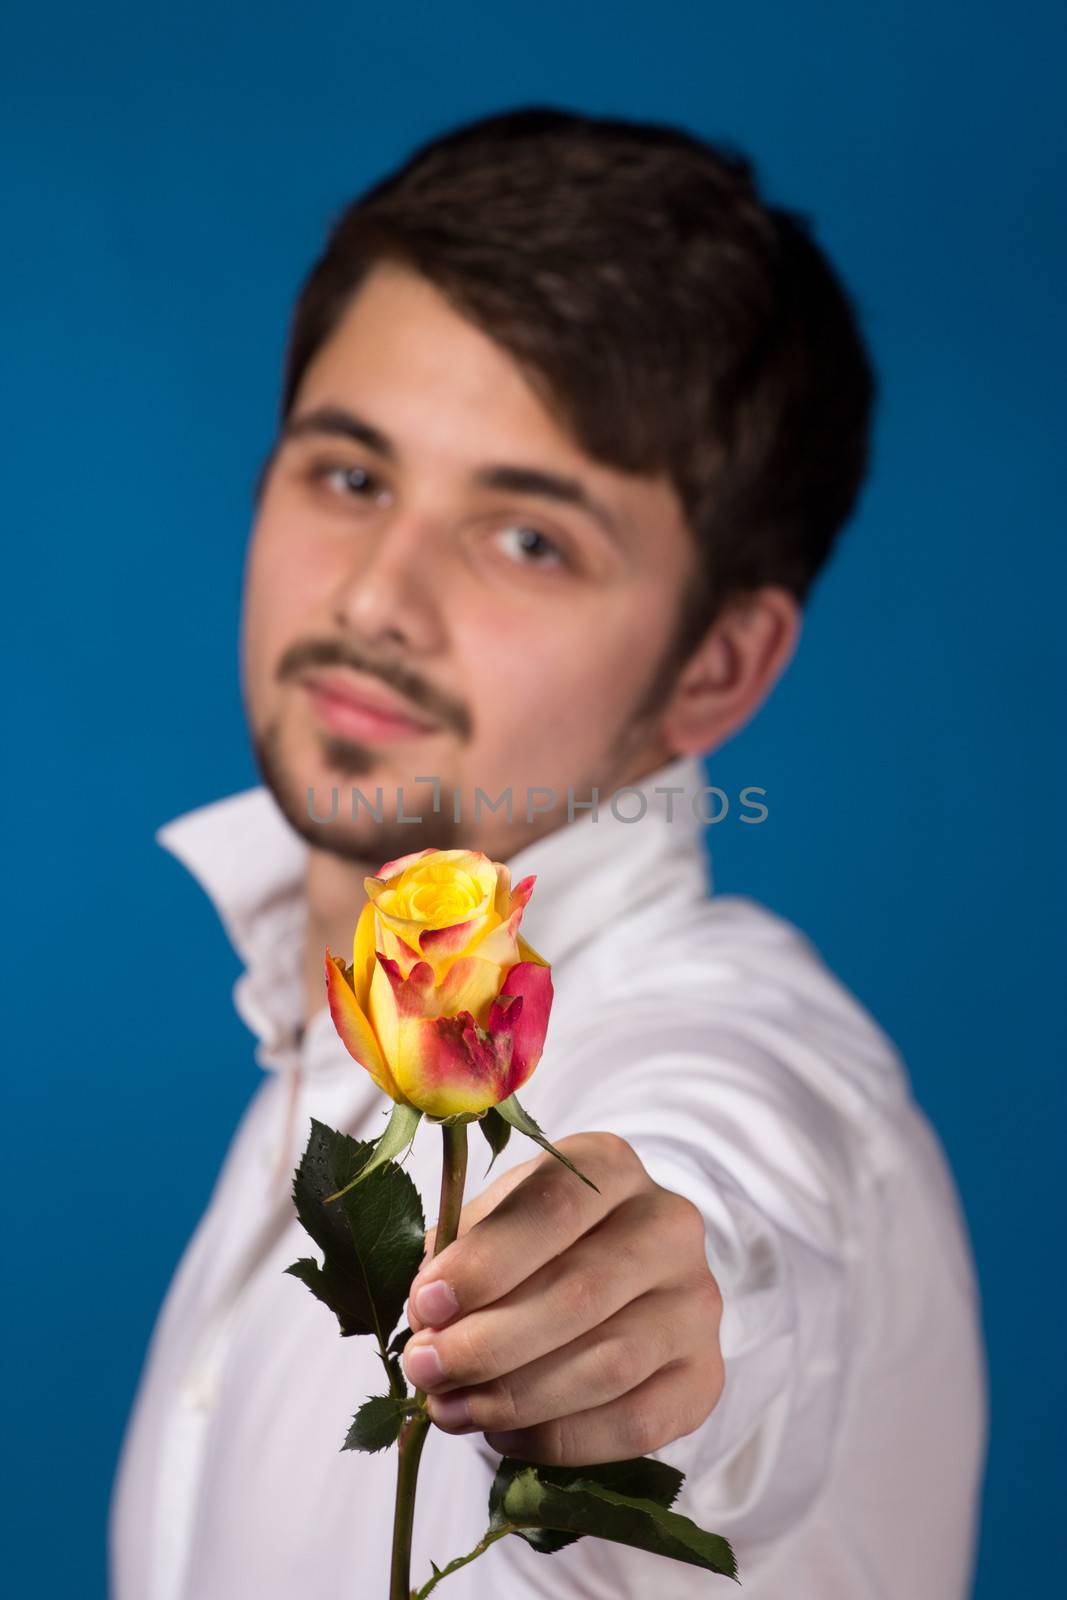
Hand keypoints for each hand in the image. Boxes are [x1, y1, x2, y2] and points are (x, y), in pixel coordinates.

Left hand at [401, 1131, 724, 1464]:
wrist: (617, 1286)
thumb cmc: (537, 1245)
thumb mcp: (496, 1222)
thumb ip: (461, 1254)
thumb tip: (428, 1310)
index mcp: (611, 1167)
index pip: (553, 1207)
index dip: (485, 1262)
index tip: (428, 1304)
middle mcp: (669, 1225)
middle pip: (580, 1291)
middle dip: (488, 1342)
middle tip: (427, 1368)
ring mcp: (696, 1303)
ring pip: (609, 1363)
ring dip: (515, 1398)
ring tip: (451, 1408)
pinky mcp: (706, 1375)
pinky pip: (636, 1422)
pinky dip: (559, 1440)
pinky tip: (505, 1435)